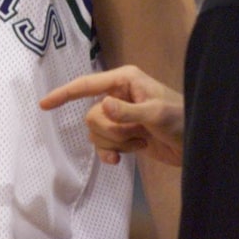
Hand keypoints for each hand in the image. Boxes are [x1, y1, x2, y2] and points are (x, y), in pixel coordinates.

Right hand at [40, 65, 183, 166]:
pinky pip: (101, 144)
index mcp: (124, 80)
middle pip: (91, 116)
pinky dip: (110, 152)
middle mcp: (117, 94)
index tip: (43, 105)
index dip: (64, 94)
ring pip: (95, 131)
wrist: (195, 142)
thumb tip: (103, 106)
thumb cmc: (180, 119)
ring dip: (115, 141)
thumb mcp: (157, 114)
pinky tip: (122, 159)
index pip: (86, 85)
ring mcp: (118, 115)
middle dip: (111, 131)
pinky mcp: (122, 134)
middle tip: (136, 133)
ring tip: (139, 141)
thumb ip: (129, 111)